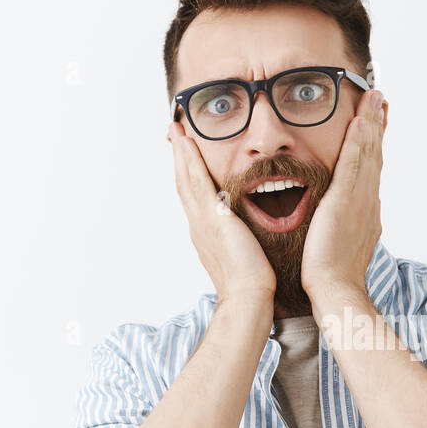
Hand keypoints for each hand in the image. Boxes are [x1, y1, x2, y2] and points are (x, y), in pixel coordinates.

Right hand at [168, 119, 275, 304]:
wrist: (248, 297)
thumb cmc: (252, 282)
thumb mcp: (244, 255)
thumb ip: (242, 240)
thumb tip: (247, 236)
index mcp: (206, 233)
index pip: (194, 198)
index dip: (187, 175)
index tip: (185, 156)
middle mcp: (199, 225)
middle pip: (183, 184)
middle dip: (179, 159)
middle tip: (174, 136)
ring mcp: (202, 221)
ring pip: (186, 179)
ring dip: (181, 154)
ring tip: (176, 131)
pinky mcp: (212, 219)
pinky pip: (197, 183)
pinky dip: (190, 162)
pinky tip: (188, 144)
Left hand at [300, 89, 386, 300]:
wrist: (336, 289)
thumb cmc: (333, 274)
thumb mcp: (340, 242)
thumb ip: (342, 226)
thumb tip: (340, 221)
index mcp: (365, 209)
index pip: (371, 168)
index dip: (374, 143)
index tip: (375, 121)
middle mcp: (368, 200)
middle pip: (375, 154)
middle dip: (377, 125)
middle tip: (380, 98)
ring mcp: (360, 200)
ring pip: (368, 154)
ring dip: (371, 123)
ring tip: (374, 97)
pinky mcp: (346, 202)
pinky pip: (353, 165)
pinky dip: (359, 142)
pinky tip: (359, 122)